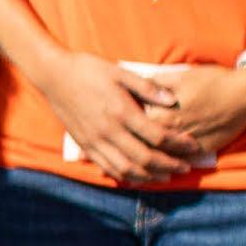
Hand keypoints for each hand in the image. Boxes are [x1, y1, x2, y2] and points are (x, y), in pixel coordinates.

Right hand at [30, 49, 201, 182]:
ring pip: (126, 168)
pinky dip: (125, 175)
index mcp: (121, 111)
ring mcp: (95, 140)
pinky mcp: (85, 145)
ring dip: (149, 175)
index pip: (157, 136)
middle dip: (169, 165)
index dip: (178, 144)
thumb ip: (148, 87)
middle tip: (185, 167)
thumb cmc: (88, 70)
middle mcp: (108, 131)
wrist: (53, 76)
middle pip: (145, 158)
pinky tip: (138, 176)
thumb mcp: (121, 72)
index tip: (192, 145)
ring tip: (166, 176)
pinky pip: (107, 167)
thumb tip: (172, 100)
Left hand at [115, 59, 245, 163]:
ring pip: (159, 158)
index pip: (131, 125)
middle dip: (127, 149)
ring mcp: (187, 144)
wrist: (245, 94)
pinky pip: (179, 162)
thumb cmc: (211, 81)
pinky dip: (166, 166)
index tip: (109, 127)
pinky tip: (155, 171)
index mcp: (160, 113)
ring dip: (144, 164)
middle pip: (141, 145)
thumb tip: (133, 83)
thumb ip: (152, 84)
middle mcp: (171, 132)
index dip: (120, 127)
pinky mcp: (201, 151)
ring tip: (130, 167)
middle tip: (113, 151)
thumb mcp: (178, 76)